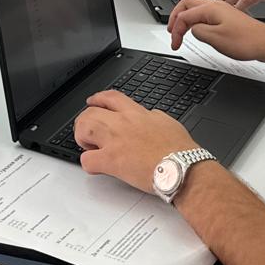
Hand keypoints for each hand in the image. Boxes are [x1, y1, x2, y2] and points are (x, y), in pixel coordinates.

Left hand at [74, 91, 197, 192]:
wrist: (183, 167)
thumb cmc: (180, 150)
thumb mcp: (168, 123)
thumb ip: (153, 118)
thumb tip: (150, 117)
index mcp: (137, 113)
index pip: (111, 97)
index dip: (97, 99)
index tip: (93, 102)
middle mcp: (123, 122)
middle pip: (90, 112)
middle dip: (84, 121)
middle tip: (87, 132)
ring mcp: (115, 140)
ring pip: (83, 129)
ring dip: (82, 138)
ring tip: (88, 147)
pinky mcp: (112, 160)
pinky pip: (87, 160)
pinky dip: (88, 163)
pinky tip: (96, 167)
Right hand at [167, 0, 264, 61]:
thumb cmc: (247, 41)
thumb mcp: (215, 38)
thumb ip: (198, 31)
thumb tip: (192, 29)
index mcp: (211, 8)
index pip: (184, 15)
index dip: (176, 30)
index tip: (175, 43)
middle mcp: (216, 5)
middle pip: (187, 4)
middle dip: (175, 17)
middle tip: (172, 32)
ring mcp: (222, 10)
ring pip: (196, 9)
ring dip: (186, 19)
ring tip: (182, 32)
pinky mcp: (228, 18)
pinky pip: (206, 15)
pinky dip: (196, 22)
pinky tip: (199, 31)